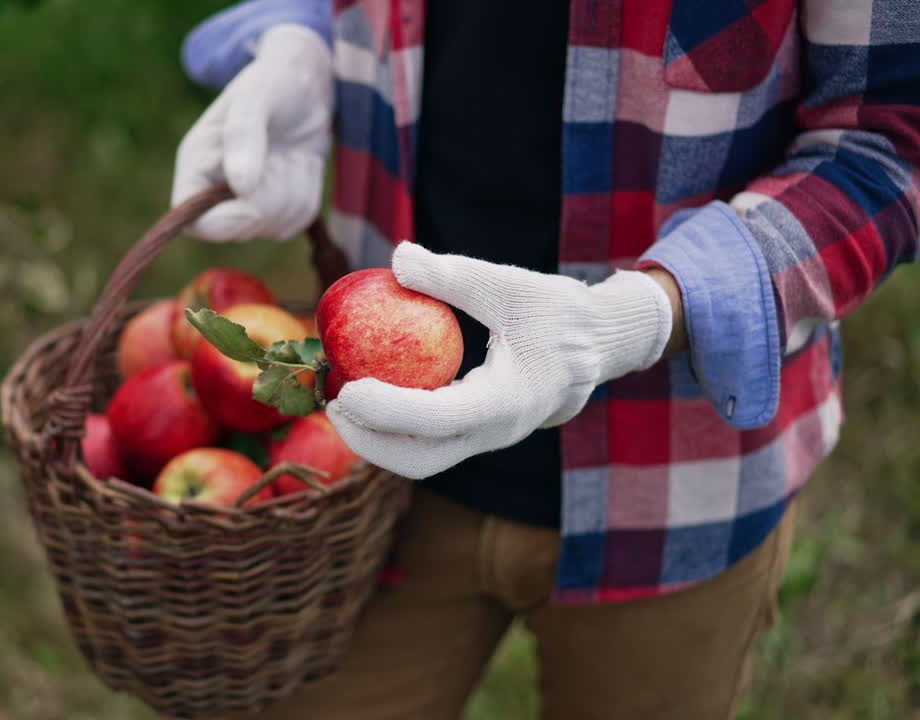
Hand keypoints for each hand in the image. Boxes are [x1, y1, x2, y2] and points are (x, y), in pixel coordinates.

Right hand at [171, 24, 332, 240]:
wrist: (307, 82)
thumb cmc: (274, 80)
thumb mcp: (255, 97)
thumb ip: (243, 137)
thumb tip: (242, 187)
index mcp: (196, 165)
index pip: (191, 221)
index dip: (223, 221)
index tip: (253, 200)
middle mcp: (216, 189)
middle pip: (239, 229)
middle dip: (271, 198)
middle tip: (284, 157)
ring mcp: (249, 202)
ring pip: (275, 226)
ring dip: (295, 190)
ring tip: (293, 152)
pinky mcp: (279, 205)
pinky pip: (298, 220)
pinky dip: (309, 191)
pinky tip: (303, 162)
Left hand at [326, 243, 674, 478]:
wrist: (598, 344)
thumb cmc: (556, 311)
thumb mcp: (511, 285)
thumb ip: (455, 275)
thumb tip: (397, 258)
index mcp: (509, 402)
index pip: (438, 420)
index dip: (388, 411)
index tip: (348, 391)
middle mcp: (497, 432)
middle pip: (422, 460)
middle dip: (370, 442)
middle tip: (333, 404)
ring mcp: (487, 438)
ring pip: (424, 459)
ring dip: (377, 439)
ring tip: (340, 400)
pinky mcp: (479, 433)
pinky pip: (430, 442)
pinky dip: (395, 427)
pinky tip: (367, 394)